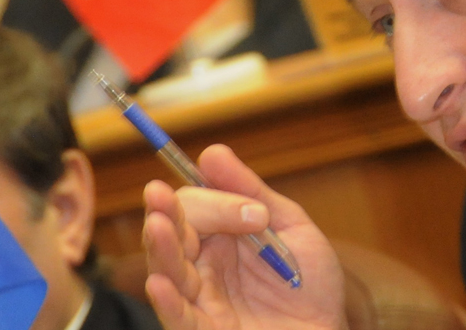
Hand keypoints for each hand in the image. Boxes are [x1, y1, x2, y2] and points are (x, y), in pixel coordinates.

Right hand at [143, 144, 347, 329]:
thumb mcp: (290, 228)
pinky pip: (178, 318)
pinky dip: (167, 301)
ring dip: (161, 247)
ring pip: (169, 270)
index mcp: (221, 235)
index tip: (254, 212)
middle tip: (159, 195)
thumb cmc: (309, 283)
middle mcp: (203, 264)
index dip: (215, 201)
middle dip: (169, 213)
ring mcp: (202, 298)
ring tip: (157, 225)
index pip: (196, 206)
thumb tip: (212, 152)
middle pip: (173, 233)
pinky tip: (158, 282)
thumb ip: (251, 193)